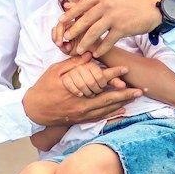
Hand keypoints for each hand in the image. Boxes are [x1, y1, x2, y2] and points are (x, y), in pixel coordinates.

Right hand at [23, 55, 137, 127]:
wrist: (34, 110)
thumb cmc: (44, 88)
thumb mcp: (55, 71)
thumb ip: (73, 64)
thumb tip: (89, 54)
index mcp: (77, 90)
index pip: (99, 81)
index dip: (114, 74)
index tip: (125, 68)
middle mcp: (83, 105)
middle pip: (109, 99)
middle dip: (126, 94)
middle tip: (140, 89)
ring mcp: (82, 114)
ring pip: (107, 110)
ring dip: (122, 103)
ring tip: (135, 98)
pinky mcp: (81, 119)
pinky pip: (100, 117)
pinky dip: (112, 113)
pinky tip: (121, 109)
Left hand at [55, 0, 160, 54]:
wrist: (154, 7)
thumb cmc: (132, 0)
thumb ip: (92, 0)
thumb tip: (68, 5)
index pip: (81, 5)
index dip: (70, 14)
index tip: (61, 22)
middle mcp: (106, 3)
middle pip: (85, 19)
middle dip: (74, 30)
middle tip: (66, 38)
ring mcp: (114, 16)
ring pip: (94, 32)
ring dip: (85, 42)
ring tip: (79, 50)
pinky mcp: (122, 28)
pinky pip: (108, 41)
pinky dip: (101, 48)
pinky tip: (96, 53)